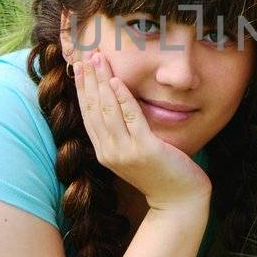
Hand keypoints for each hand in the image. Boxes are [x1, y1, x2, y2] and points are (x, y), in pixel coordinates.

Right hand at [74, 52, 209, 210]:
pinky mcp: (145, 150)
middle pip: (94, 109)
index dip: (82, 90)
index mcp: (104, 151)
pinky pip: (131, 118)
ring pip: (108, 110)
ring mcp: (125, 152)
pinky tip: (117, 80)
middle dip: (88, 80)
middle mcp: (109, 152)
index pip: (88, 115)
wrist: (178, 201)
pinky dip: (122, 98)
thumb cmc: (160, 174)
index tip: (78, 67)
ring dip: (101, 82)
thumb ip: (123, 133)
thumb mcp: (134, 152)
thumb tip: (117, 106)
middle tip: (85, 55)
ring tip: (98, 59)